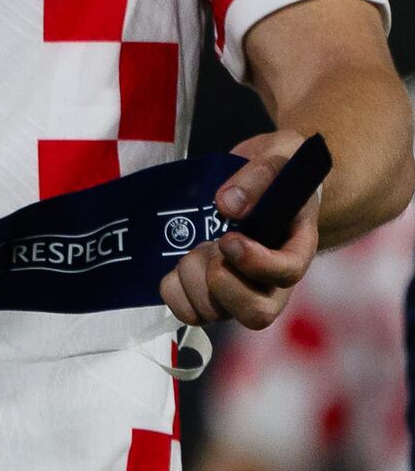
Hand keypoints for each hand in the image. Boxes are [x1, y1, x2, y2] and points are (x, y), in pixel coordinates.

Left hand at [168, 132, 328, 331]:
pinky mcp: (212, 294)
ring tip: (197, 247)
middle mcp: (272, 280)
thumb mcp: (277, 156)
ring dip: (193, 279)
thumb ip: (258, 176)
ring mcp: (241, 291)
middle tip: (213, 245)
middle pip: (256, 314)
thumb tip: (226, 206)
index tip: (228, 239)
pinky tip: (179, 262)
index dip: (255, 263)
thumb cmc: (277, 171)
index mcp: (296, 248)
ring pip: (214, 314)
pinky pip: (187, 310)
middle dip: (220, 281)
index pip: (287, 274)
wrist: (262, 182)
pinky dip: (173, 289)